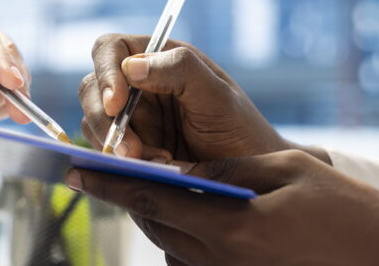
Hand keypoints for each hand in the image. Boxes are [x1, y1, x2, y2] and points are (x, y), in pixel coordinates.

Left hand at [65, 150, 378, 264]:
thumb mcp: (286, 170)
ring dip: (151, 217)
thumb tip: (180, 167)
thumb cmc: (342, 208)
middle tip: (104, 174)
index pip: (150, 201)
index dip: (108, 185)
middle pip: (152, 225)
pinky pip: (187, 261)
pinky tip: (185, 218)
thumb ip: (226, 171)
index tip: (76, 172)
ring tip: (143, 190)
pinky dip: (176, 238)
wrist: (375, 252)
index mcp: (230, 228)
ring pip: (166, 244)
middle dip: (126, 198)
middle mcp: (221, 259)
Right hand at [79, 34, 328, 162]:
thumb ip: (179, 70)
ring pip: (93, 122)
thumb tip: (132, 67)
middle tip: (129, 149)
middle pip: (91, 88)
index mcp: (158, 59)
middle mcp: (137, 86)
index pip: (110, 50)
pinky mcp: (126, 148)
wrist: (248, 180)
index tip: (116, 104)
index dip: (105, 73)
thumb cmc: (239, 130)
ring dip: (112, 143)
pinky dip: (118, 162)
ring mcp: (129, 118)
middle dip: (103, 119)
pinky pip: (104, 151)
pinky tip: (151, 168)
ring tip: (151, 162)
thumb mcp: (216, 96)